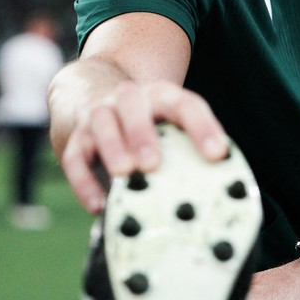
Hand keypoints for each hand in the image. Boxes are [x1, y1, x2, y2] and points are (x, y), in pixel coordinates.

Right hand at [55, 77, 226, 213]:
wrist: (90, 93)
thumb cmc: (146, 122)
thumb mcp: (168, 122)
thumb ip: (189, 148)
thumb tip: (224, 191)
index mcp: (160, 96)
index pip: (185, 104)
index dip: (202, 127)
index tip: (218, 154)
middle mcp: (128, 99)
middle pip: (133, 105)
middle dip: (142, 133)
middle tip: (153, 163)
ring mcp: (98, 114)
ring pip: (101, 123)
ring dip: (113, 147)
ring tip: (124, 173)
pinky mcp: (74, 138)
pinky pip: (75, 157)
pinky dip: (84, 182)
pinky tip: (98, 205)